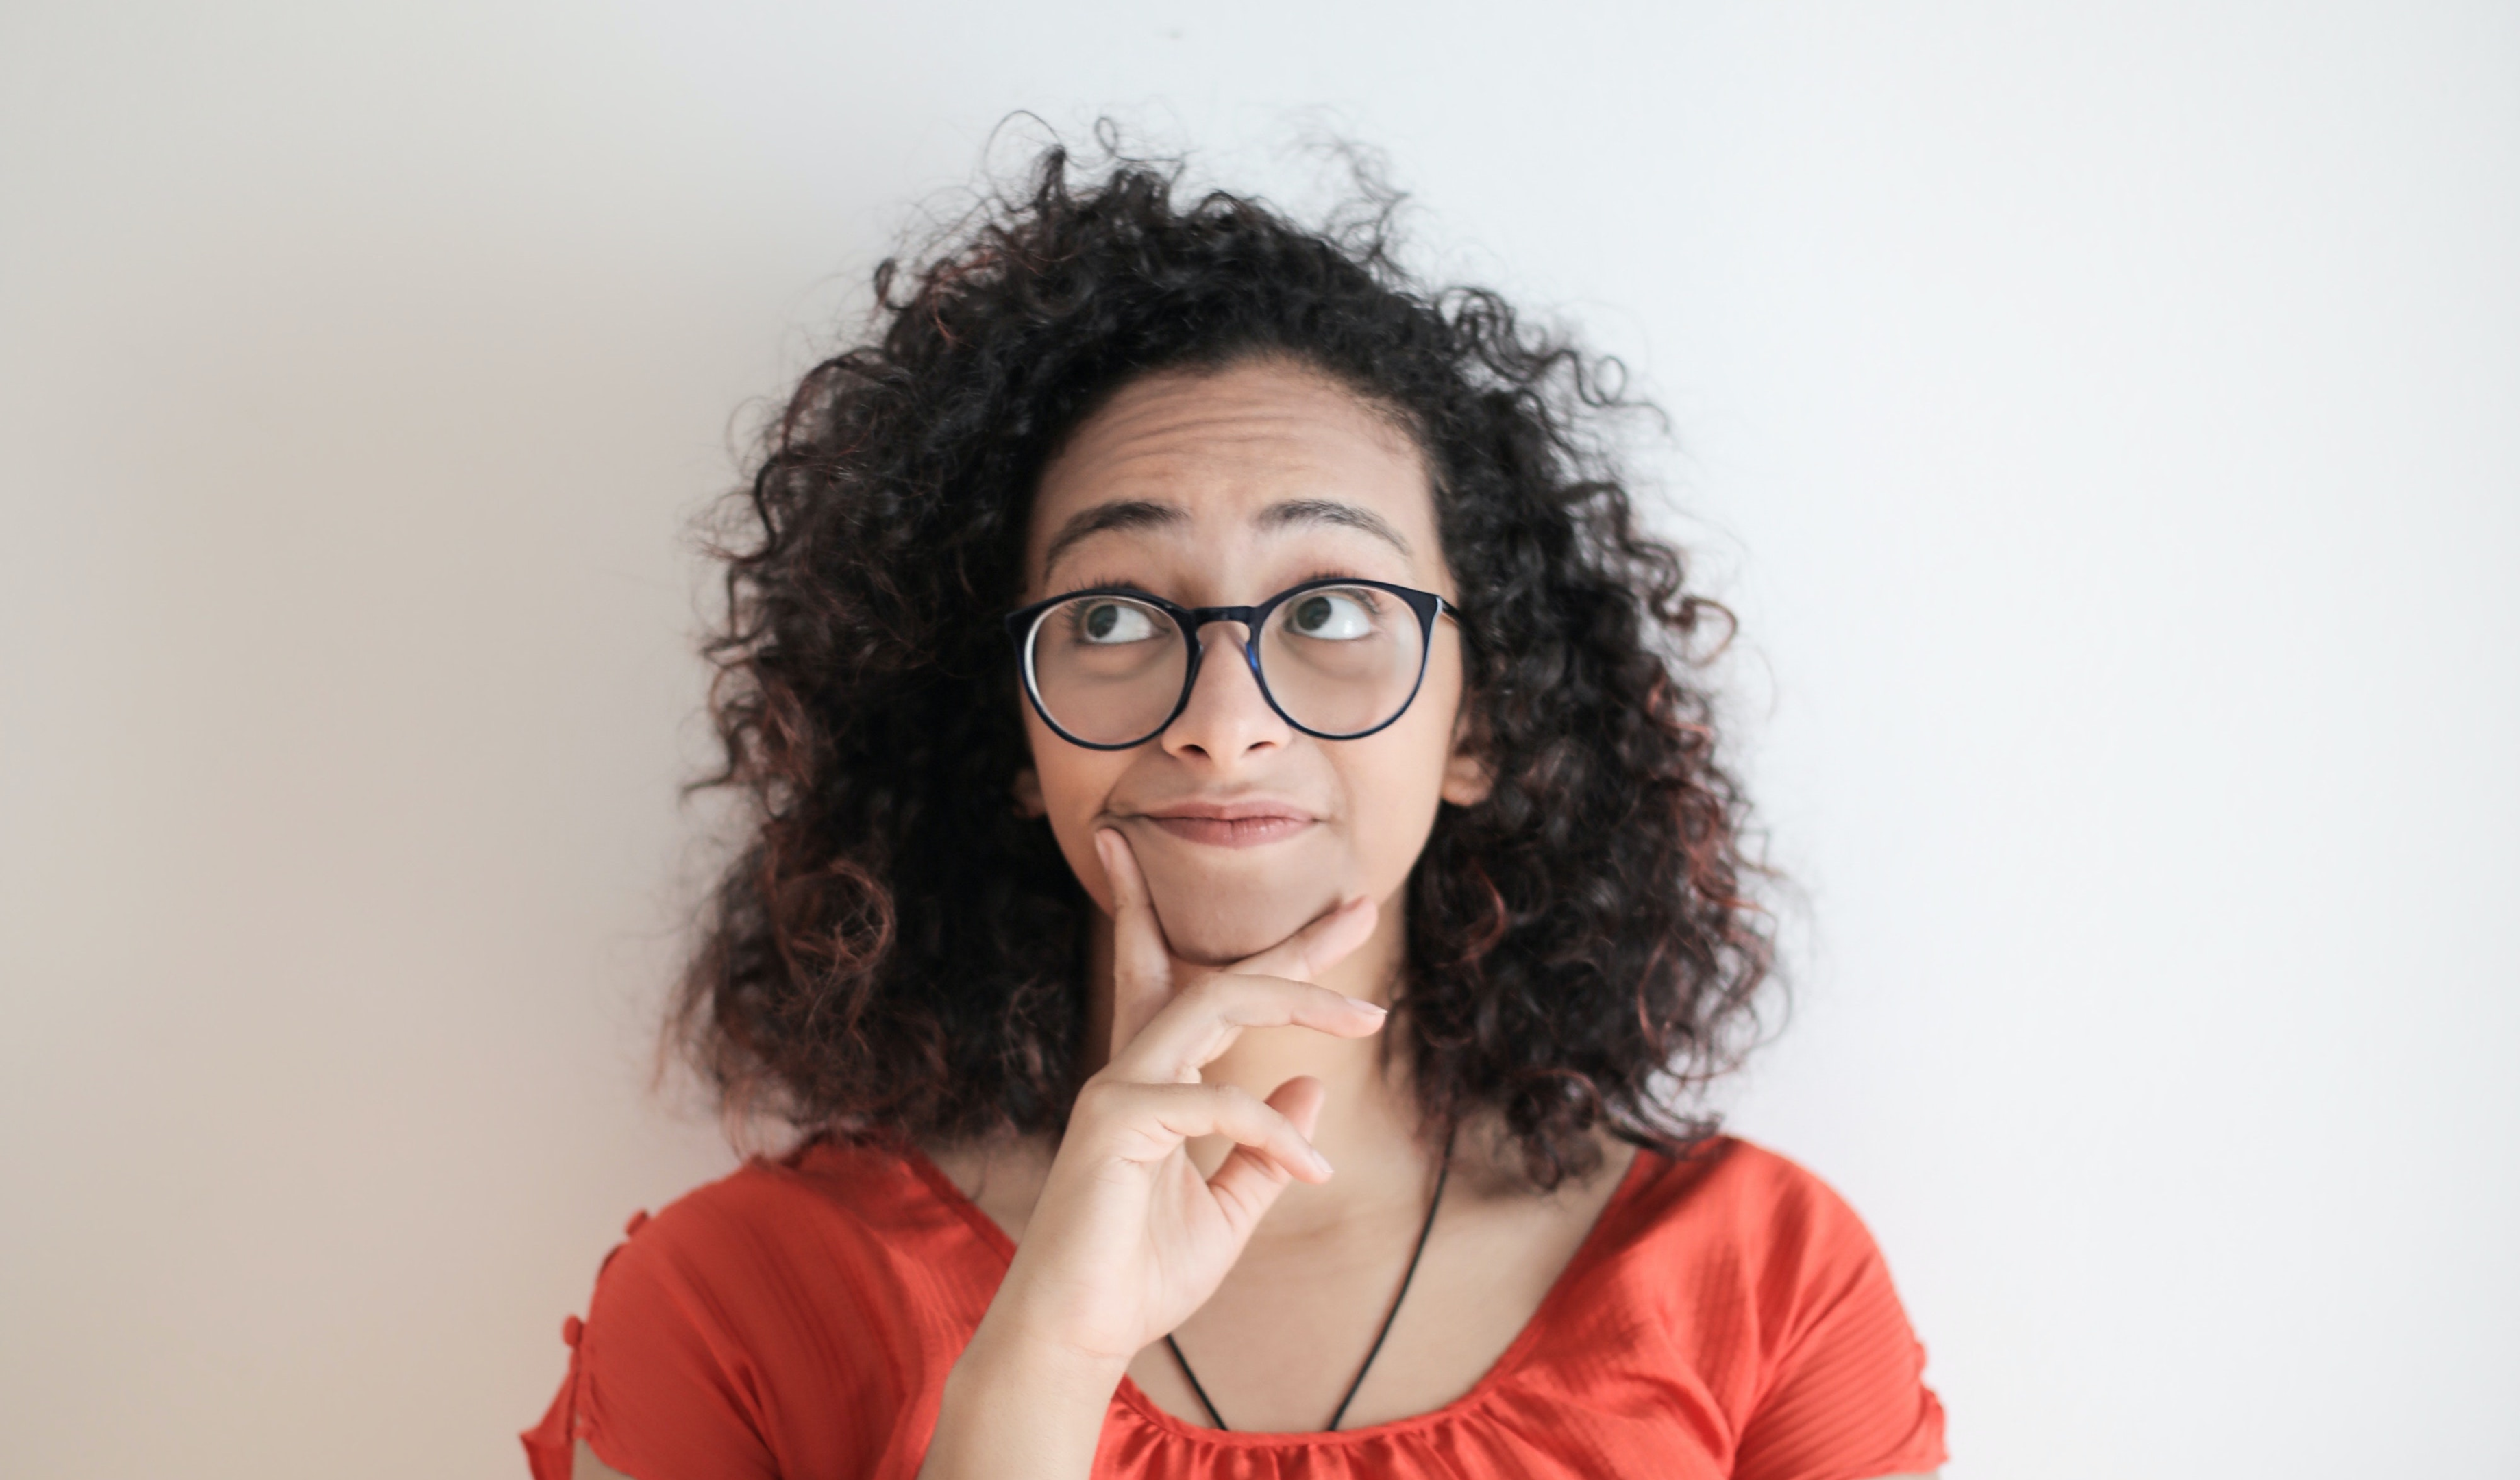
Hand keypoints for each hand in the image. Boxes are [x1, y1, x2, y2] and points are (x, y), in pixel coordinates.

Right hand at [974, 827, 1385, 1371]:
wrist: (1079, 1334)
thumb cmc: (1140, 1274)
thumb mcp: (1228, 1210)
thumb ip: (1265, 1148)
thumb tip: (1312, 1083)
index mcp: (1158, 1083)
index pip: (1210, 995)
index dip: (1274, 958)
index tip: (1343, 922)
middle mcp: (1135, 1070)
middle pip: (1220, 979)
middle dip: (1294, 946)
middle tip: (1364, 912)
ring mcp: (1119, 1088)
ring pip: (1215, 1005)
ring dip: (1298, 1001)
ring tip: (1368, 1019)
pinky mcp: (1115, 1121)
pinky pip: (1215, 1102)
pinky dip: (1273, 1132)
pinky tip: (1313, 1171)